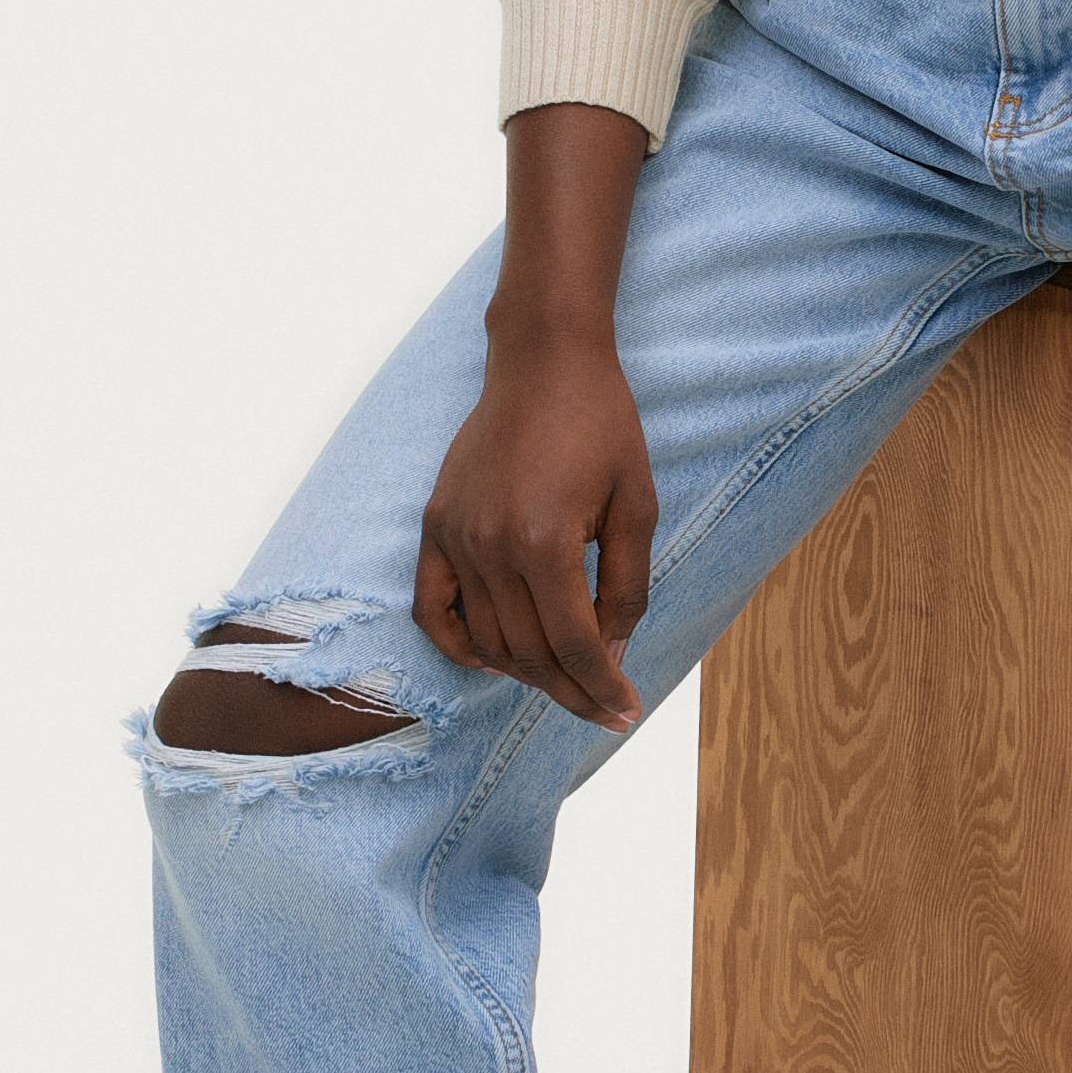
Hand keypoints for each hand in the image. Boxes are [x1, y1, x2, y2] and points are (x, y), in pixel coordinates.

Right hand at [417, 321, 654, 728]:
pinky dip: (459, 646)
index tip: (624, 711)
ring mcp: (455, 537)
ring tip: (563, 680)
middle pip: (528, 654)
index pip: (573, 646)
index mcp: (546, 543)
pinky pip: (432, 610)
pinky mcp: (435, 526)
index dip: (601, 688)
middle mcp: (492, 548)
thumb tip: (611, 653)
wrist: (544, 361)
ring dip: (525, 674)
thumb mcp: (638, 506)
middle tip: (603, 704)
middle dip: (570, 691)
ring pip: (485, 641)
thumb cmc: (602, 425)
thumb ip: (628, 587)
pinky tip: (492, 661)